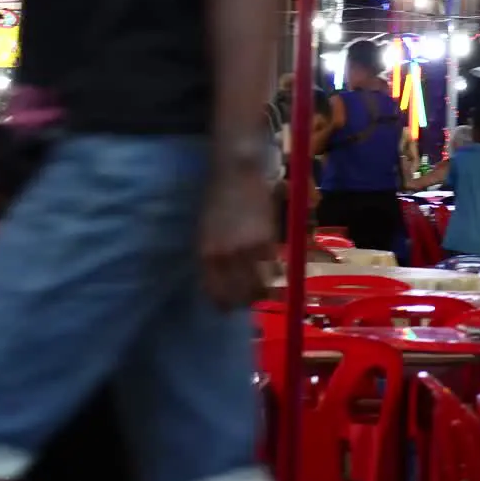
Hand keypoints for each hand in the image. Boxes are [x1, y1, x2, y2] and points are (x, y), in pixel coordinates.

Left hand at [201, 171, 275, 308]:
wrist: (235, 173)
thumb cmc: (217, 201)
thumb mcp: (205, 233)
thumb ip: (213, 258)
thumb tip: (222, 282)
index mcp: (206, 255)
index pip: (216, 294)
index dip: (224, 305)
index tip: (229, 307)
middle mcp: (226, 257)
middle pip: (239, 296)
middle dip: (245, 302)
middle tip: (249, 300)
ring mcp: (248, 250)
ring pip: (260, 287)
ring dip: (263, 292)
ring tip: (264, 289)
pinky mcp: (267, 240)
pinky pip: (273, 268)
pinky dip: (274, 274)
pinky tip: (273, 271)